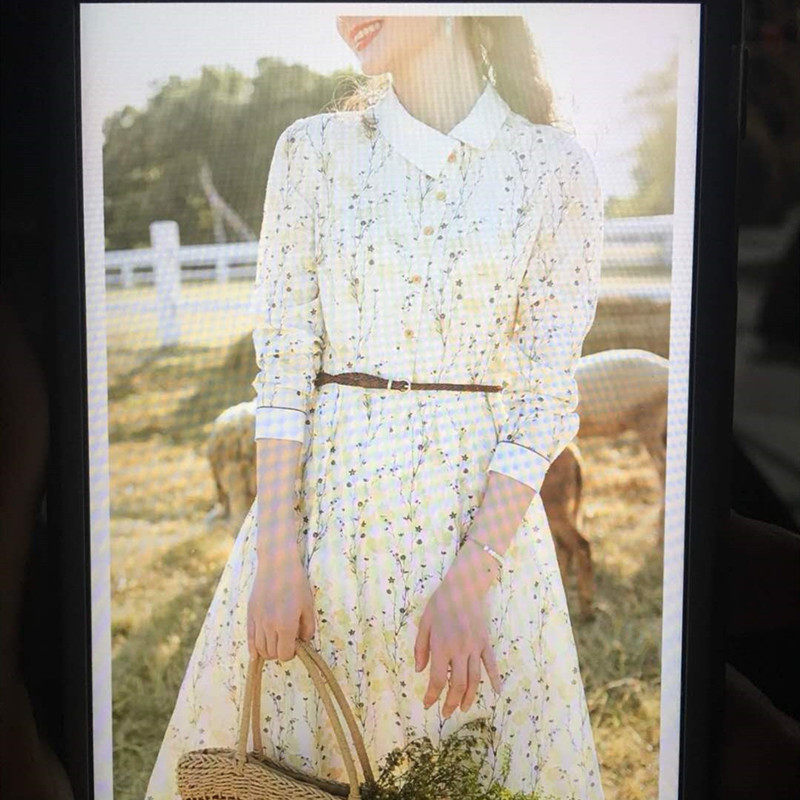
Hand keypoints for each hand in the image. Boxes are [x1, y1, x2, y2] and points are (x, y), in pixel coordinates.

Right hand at [247, 517, 315, 662]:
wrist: (277, 564)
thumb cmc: (296, 584)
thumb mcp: (308, 606)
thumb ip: (307, 628)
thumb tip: (303, 641)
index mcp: (286, 626)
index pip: (285, 655)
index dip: (291, 654)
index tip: (296, 645)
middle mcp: (269, 626)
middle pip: (271, 654)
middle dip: (280, 652)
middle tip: (287, 642)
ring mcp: (258, 621)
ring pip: (259, 649)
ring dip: (268, 651)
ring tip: (276, 642)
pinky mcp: (250, 614)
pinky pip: (249, 638)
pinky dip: (253, 648)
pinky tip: (256, 653)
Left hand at [414, 574, 501, 718]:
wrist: (465, 585)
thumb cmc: (441, 603)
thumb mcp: (424, 622)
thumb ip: (421, 648)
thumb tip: (419, 670)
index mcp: (442, 646)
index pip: (438, 679)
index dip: (433, 695)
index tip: (428, 704)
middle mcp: (460, 650)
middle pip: (458, 684)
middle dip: (451, 702)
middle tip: (446, 714)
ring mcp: (475, 647)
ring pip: (475, 678)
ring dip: (469, 697)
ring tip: (463, 708)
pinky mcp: (486, 642)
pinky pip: (491, 664)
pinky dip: (495, 678)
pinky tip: (496, 692)